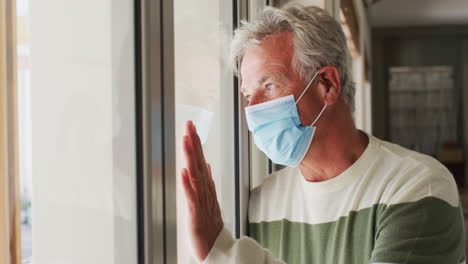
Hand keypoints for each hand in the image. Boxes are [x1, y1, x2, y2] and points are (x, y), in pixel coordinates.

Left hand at [181, 120, 223, 261]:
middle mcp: (204, 191)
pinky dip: (187, 184)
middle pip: (198, 162)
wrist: (216, 248)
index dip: (196, 144)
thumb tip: (205, 165)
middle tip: (189, 124)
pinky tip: (184, 171)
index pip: (200, 160)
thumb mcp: (209, 200)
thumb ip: (207, 182)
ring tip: (186, 140)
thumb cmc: (210, 226)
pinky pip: (191, 197)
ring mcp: (201, 201)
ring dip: (190, 156)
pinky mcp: (195, 214)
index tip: (191, 128)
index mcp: (206, 187)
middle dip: (193, 143)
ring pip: (195, 175)